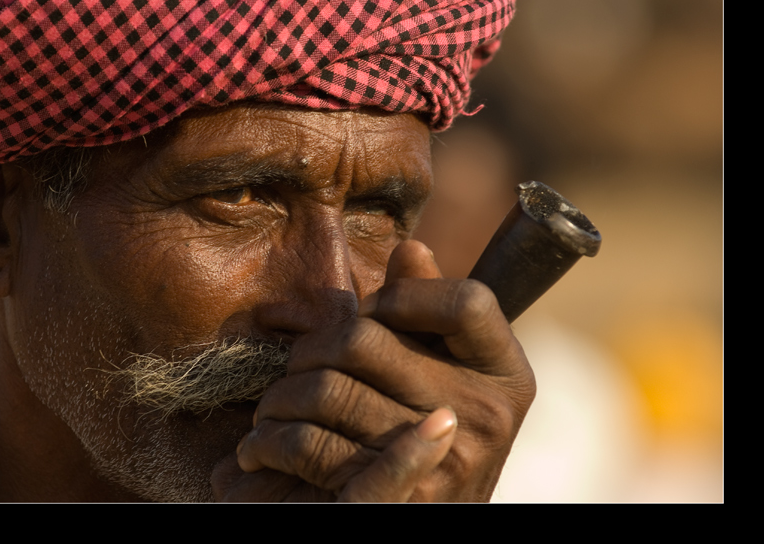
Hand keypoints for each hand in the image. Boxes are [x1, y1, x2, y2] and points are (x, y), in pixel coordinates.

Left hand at [211, 240, 535, 501]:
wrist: (423, 525)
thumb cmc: (425, 445)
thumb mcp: (443, 378)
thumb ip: (428, 316)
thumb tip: (411, 247)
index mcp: (507, 377)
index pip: (466, 301)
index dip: (404, 296)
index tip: (371, 315)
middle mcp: (488, 416)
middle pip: (366, 339)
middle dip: (311, 349)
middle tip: (292, 368)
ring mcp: (447, 459)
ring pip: (325, 390)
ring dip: (277, 401)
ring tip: (269, 413)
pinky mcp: (399, 498)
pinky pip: (313, 445)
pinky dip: (273, 443)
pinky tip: (256, 451)